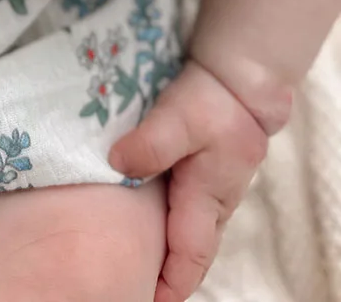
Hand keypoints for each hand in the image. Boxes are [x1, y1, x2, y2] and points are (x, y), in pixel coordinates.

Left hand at [108, 59, 268, 301]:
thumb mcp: (178, 118)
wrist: (239, 78)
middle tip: (126, 282)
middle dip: (162, 274)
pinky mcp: (202, 173)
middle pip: (187, 254)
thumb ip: (150, 144)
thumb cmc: (212, 100)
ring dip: (163, 248)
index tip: (143, 299)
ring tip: (124, 256)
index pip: (189, 260)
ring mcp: (210, 190)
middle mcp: (212, 204)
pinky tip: (136, 216)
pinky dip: (163, 222)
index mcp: (206, 200)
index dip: (169, 287)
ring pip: (185, 232)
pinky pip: (182, 210)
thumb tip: (117, 164)